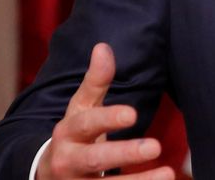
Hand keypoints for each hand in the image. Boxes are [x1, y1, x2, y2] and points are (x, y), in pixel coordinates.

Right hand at [38, 43, 173, 179]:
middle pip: (96, 159)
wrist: (46, 173)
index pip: (87, 123)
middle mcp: (69, 161)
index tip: (132, 114)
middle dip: (124, 153)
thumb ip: (95, 82)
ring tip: (168, 174)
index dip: (108, 118)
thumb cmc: (74, 134)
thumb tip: (103, 47)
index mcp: (68, 132)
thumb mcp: (80, 108)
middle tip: (155, 146)